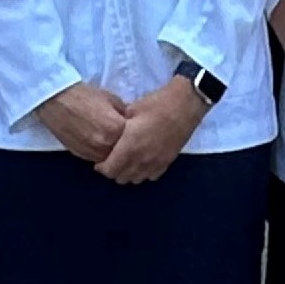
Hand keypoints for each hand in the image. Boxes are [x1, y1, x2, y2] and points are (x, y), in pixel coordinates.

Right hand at [37, 82, 131, 165]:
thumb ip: (125, 114)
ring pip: (110, 160)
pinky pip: (96, 160)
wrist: (57, 100)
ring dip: (113, 154)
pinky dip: (100, 155)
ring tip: (112, 143)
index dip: (136, 135)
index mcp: (116, 128)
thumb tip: (133, 122)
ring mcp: (92, 152)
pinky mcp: (80, 155)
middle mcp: (106, 144)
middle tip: (126, 140)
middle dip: (126, 147)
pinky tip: (99, 144)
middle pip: (124, 153)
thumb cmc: (85, 96)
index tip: (137, 132)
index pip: (135, 139)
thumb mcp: (112, 99)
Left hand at [93, 77, 208, 184]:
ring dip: (127, 173)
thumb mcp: (131, 110)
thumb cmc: (156, 104)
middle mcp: (142, 160)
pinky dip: (143, 172)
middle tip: (111, 160)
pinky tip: (142, 161)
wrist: (185, 104)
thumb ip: (119, 126)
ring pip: (136, 179)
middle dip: (113, 171)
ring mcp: (156, 163)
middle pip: (121, 178)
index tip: (99, 160)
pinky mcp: (168, 162)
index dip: (101, 167)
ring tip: (126, 162)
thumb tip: (111, 133)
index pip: (109, 169)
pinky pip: (151, 176)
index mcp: (129, 147)